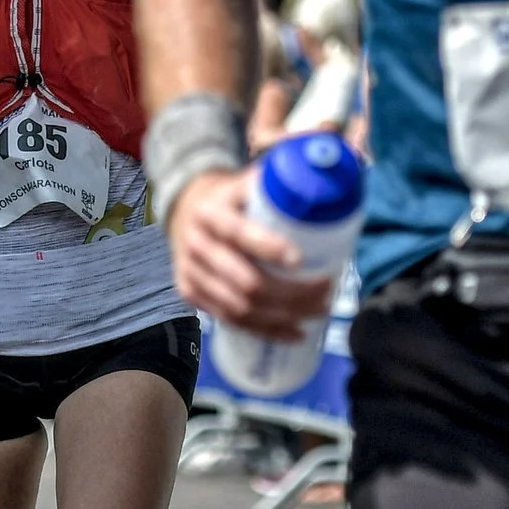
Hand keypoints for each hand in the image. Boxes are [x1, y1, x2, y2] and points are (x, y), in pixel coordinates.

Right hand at [165, 169, 336, 342]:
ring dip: (283, 316)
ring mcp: (191, 274)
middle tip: (324, 292)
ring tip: (316, 311)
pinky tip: (293, 332)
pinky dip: (265, 330)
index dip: (268, 248)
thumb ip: (277, 181)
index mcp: (210, 213)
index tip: (300, 259)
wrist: (185, 210)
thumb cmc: (229, 197)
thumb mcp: (245, 182)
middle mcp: (196, 246)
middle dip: (290, 294)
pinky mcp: (190, 293)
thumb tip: (323, 177)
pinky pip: (231, 321)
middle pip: (246, 282)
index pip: (238, 234)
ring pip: (241, 308)